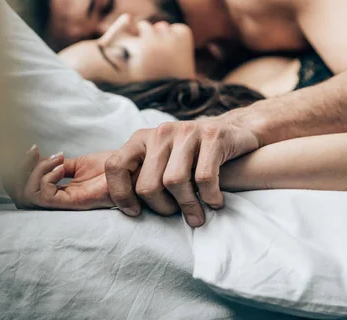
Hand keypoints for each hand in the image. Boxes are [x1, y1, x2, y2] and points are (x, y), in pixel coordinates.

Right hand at [3, 145, 114, 209]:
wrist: (134, 169)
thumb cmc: (112, 167)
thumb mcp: (80, 163)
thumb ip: (59, 165)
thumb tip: (41, 159)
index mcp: (59, 191)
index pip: (24, 188)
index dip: (19, 169)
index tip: (33, 149)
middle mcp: (59, 200)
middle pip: (19, 197)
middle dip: (18, 171)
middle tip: (33, 153)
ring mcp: (66, 203)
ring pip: (29, 197)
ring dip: (34, 173)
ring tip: (54, 160)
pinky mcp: (77, 202)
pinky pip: (47, 197)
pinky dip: (47, 178)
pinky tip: (61, 167)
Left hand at [105, 112, 259, 226]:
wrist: (234, 130)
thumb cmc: (192, 156)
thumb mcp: (161, 159)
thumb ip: (141, 175)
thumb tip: (113, 203)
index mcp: (141, 138)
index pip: (114, 166)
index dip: (120, 194)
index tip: (135, 212)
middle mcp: (161, 132)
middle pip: (148, 184)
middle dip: (161, 208)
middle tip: (176, 214)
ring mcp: (187, 132)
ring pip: (175, 182)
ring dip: (187, 207)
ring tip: (197, 216)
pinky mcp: (212, 136)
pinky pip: (204, 178)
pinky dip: (210, 197)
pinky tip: (215, 202)